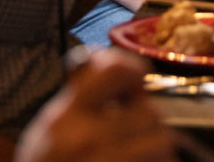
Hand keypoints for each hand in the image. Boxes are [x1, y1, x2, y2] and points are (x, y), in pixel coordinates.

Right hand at [15, 50, 175, 161]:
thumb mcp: (50, 129)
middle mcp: (85, 140)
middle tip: (130, 133)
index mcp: (63, 119)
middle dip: (144, 122)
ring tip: (134, 155)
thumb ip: (80, 95)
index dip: (132, 70)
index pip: (114, 70)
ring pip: (162, 140)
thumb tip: (111, 61)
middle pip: (149, 112)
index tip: (133, 81)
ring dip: (155, 147)